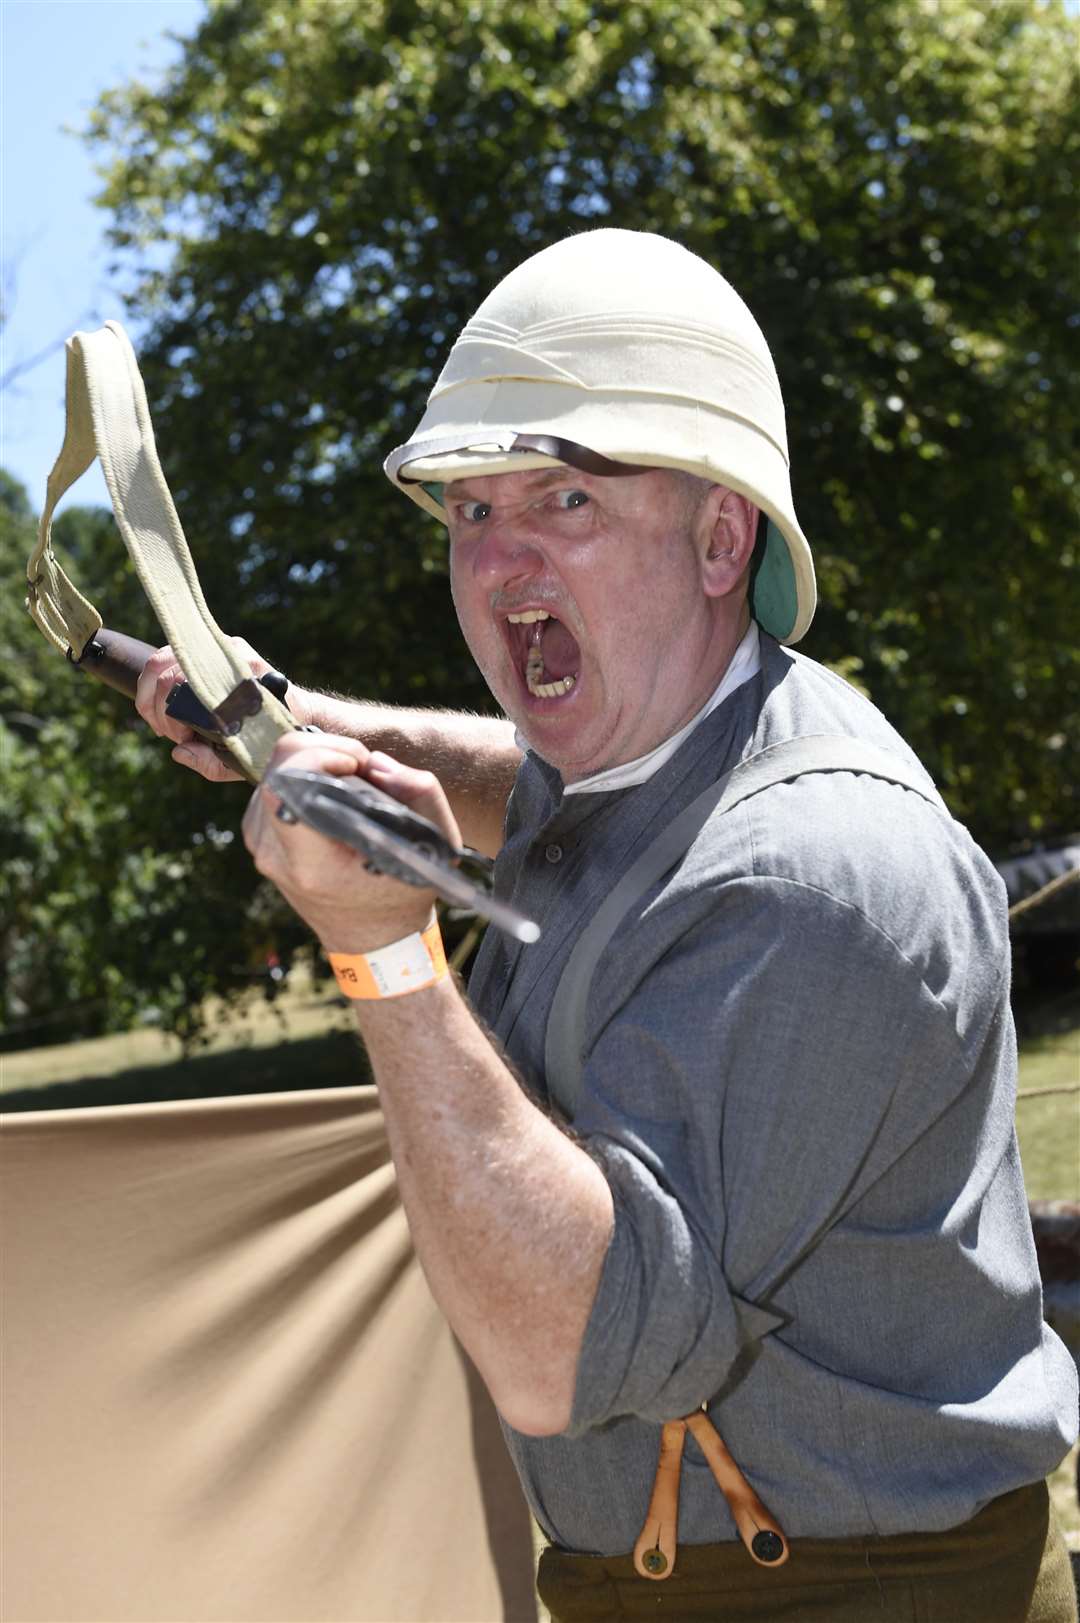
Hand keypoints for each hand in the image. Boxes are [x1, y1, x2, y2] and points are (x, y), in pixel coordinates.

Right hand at [135, 637, 284, 782]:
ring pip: (160, 661)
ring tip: (164, 726)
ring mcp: (220, 647)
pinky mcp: (211, 648)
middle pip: (167, 672)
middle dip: (160, 710)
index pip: (184, 682)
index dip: (170, 714)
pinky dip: (154, 685)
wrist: (299, 711)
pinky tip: (162, 711)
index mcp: (241, 677)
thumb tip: (179, 752)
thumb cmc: (271, 736)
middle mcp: (230, 655)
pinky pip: (168, 657)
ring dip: (151, 696)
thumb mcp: (243, 758)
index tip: (180, 738)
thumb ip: (211, 762)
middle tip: (173, 735)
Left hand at [243, 732, 461, 954]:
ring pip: (273, 770)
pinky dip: (304, 776)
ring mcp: (259, 846)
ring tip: (351, 784)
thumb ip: (418, 793)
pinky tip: (332, 794)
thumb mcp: (434, 846)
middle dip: (323, 750)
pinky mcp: (257, 836)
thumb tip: (377, 763)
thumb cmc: (403, 891)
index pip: (285, 786)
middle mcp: (274, 854)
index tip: (358, 765)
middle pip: (277, 768)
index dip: (320, 756)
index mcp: (311, 862)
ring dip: (314, 763)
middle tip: (361, 768)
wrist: (371, 937)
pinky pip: (274, 784)